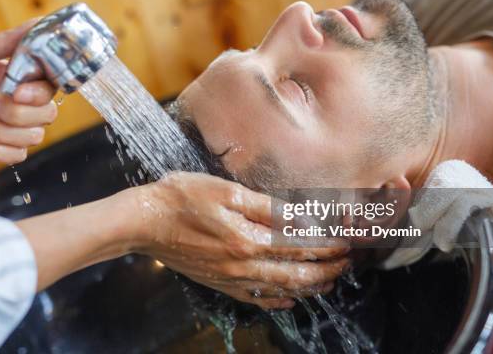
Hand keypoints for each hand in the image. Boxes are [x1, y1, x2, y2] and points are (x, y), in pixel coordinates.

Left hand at [0, 22, 56, 164]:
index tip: (18, 92)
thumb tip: (37, 22)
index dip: (39, 90)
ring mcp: (4, 126)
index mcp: (7, 74)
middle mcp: (11, 100)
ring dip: (3, 133)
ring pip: (34, 135)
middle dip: (17, 114)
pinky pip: (18, 156)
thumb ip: (3, 42)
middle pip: (47, 111)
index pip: (48, 82)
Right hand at [131, 172, 349, 309]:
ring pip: (279, 289)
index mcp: (248, 239)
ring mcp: (230, 278)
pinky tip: (287, 299)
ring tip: (329, 283)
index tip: (347, 244)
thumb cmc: (183, 198)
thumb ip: (266, 207)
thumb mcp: (226, 192)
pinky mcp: (218, 283)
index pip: (300, 247)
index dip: (327, 247)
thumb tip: (301, 218)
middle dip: (326, 270)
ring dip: (308, 287)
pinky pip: (254, 298)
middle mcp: (243, 265)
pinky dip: (276, 300)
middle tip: (348, 265)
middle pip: (295, 273)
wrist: (144, 222)